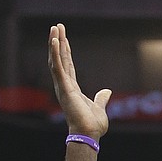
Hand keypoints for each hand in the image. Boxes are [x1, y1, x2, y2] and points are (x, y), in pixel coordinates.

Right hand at [48, 23, 110, 138]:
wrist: (89, 134)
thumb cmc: (92, 125)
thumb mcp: (99, 107)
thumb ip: (101, 98)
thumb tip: (107, 91)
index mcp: (72, 89)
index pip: (68, 65)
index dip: (65, 51)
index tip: (63, 38)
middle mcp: (65, 85)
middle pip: (61, 59)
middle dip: (59, 42)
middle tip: (57, 26)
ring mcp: (63, 86)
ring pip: (57, 60)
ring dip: (55, 43)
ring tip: (55, 28)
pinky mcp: (64, 87)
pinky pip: (58, 67)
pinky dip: (55, 53)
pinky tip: (55, 41)